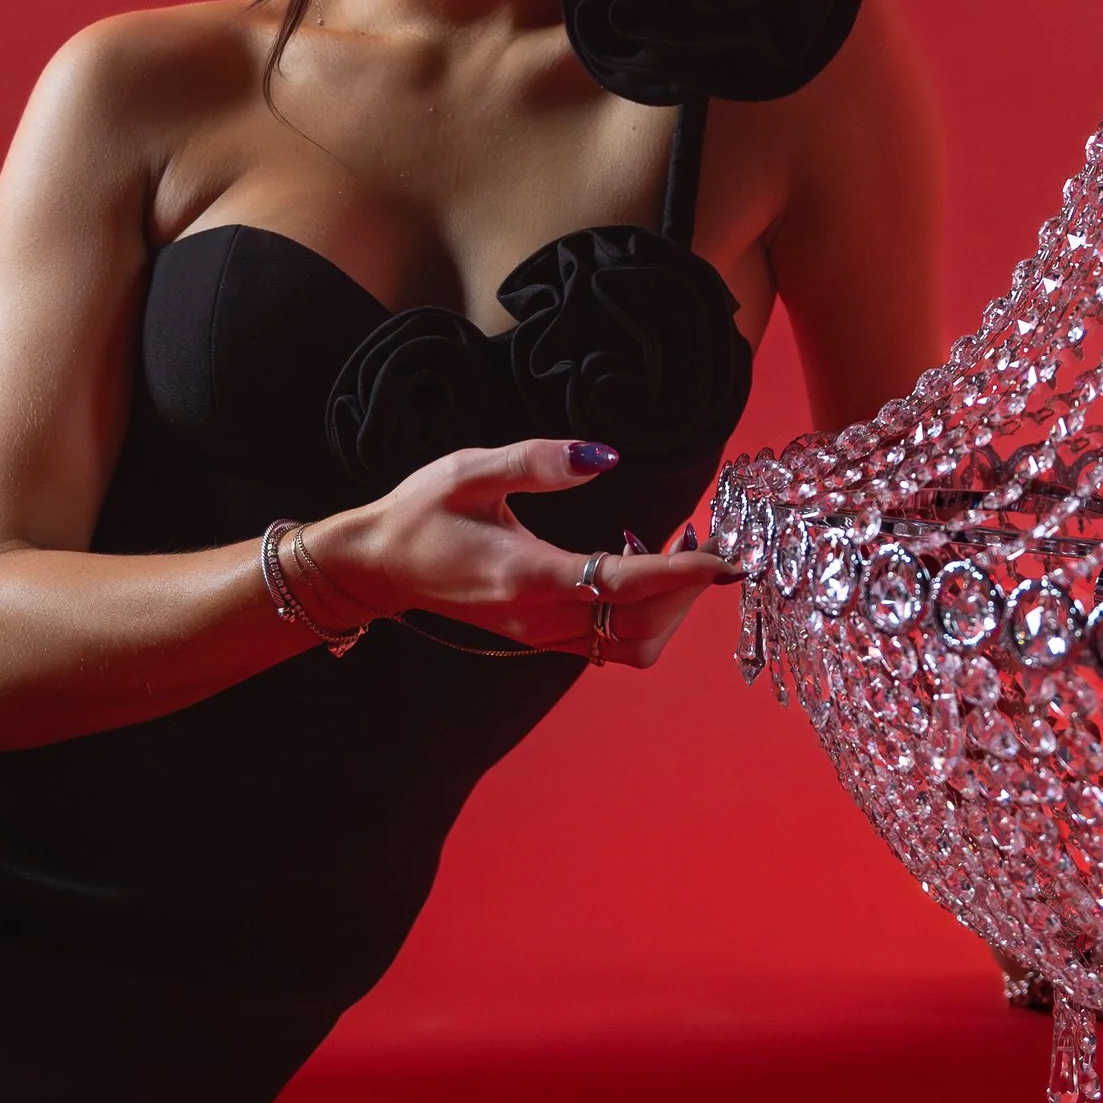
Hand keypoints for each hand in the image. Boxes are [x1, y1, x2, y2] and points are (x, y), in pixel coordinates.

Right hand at [304, 441, 735, 668]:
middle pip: (640, 625)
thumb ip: (537, 460)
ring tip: (677, 554)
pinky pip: (612, 643)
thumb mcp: (470, 469)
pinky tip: (641, 565)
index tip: (725, 558)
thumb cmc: (421, 511)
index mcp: (527, 575)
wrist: (378, 565)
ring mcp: (541, 634)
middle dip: (684, 589)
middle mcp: (539, 617)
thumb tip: (602, 457)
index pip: (622, 583)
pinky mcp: (542, 636)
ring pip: (630, 645)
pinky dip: (644, 614)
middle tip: (706, 538)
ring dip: (667, 608)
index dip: (680, 573)